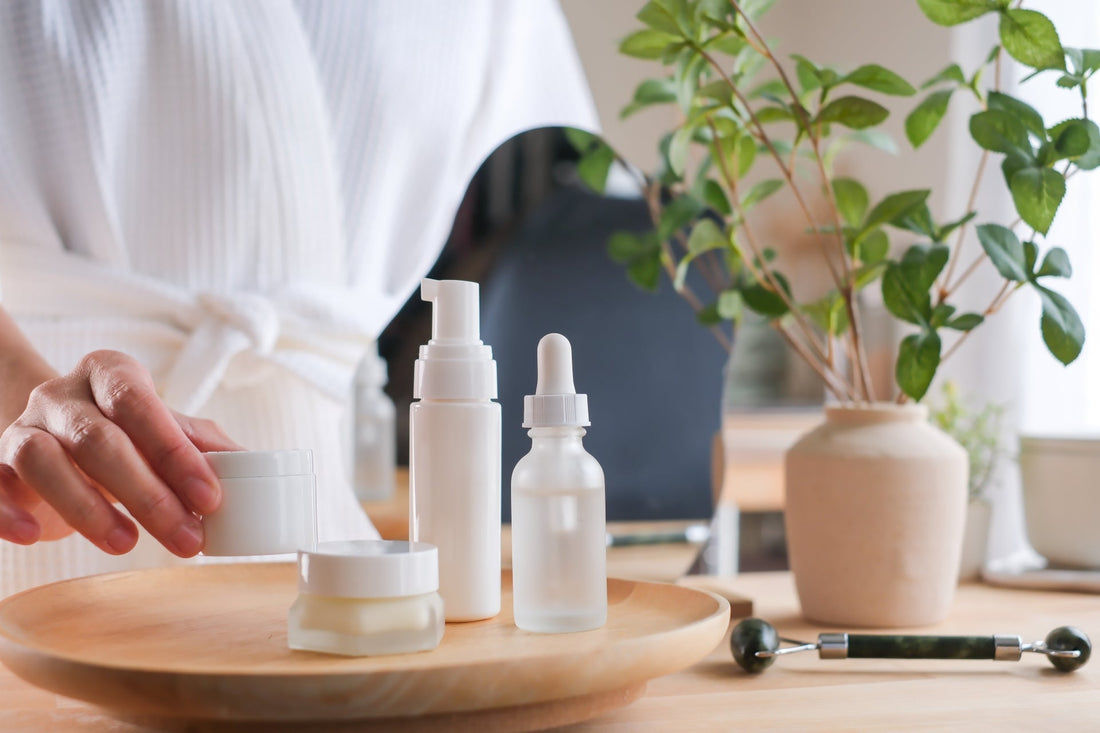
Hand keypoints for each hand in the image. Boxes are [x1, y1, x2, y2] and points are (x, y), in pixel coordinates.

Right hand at [0, 350, 241, 555]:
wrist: (54, 436)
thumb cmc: (123, 436)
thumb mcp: (164, 433)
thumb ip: (200, 447)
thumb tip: (249, 467)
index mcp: (110, 374)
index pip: (141, 405)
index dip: (175, 452)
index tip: (210, 499)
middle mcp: (60, 395)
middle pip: (100, 439)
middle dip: (147, 494)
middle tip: (186, 538)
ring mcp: (21, 427)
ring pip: (42, 460)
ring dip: (87, 507)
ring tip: (127, 544)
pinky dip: (6, 511)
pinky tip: (35, 535)